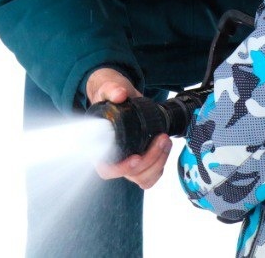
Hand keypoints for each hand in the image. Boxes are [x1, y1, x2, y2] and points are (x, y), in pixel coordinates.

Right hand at [86, 67, 173, 189]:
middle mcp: (113, 158)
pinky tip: (164, 147)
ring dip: (158, 161)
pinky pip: (151, 175)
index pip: (106, 169)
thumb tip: (119, 95)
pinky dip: (160, 164)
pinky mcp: (141, 162)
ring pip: (143, 178)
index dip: (121, 168)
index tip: (136, 157)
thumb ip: (111, 89)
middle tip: (160, 138)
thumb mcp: (107, 87)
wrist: (121, 96)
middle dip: (150, 159)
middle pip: (131, 174)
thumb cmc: (109, 95)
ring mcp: (127, 162)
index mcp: (99, 146)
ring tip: (165, 139)